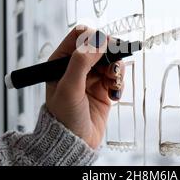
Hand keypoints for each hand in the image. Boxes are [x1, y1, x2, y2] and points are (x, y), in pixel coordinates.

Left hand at [45, 26, 124, 148]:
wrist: (75, 143)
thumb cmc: (64, 117)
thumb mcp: (69, 88)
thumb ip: (81, 62)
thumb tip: (98, 41)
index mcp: (61, 61)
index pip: (79, 36)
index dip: (95, 37)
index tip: (107, 46)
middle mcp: (76, 67)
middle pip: (99, 46)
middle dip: (110, 54)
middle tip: (114, 66)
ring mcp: (91, 77)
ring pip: (111, 60)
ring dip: (116, 70)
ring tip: (113, 83)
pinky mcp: (103, 88)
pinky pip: (116, 76)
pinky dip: (118, 83)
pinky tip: (114, 94)